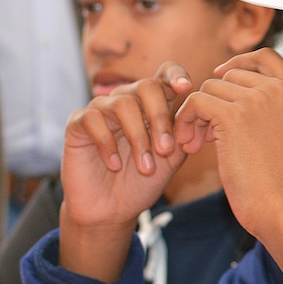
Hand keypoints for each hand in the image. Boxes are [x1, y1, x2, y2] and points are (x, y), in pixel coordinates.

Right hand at [58, 65, 192, 280]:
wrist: (113, 209)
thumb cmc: (146, 180)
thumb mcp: (173, 158)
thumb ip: (186, 133)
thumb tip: (203, 113)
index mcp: (153, 104)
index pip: (164, 74)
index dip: (176, 75)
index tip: (186, 88)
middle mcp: (127, 99)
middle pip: (147, 86)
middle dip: (160, 118)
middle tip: (165, 150)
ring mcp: (101, 109)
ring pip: (123, 104)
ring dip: (139, 138)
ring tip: (145, 167)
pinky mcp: (78, 123)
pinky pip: (94, 119)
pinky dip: (109, 144)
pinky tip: (116, 165)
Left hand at [173, 48, 282, 273]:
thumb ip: (273, 105)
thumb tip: (228, 80)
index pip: (264, 56)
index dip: (238, 64)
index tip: (221, 81)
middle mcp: (282, 88)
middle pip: (230, 74)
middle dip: (214, 99)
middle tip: (206, 133)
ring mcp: (258, 99)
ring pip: (209, 89)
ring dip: (197, 115)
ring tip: (197, 144)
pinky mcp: (233, 115)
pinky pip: (195, 102)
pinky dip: (185, 122)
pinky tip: (191, 147)